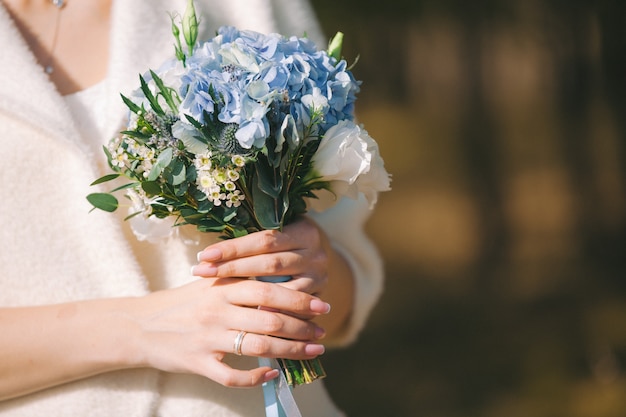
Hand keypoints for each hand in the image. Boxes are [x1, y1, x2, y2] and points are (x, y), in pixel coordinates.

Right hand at [129, 277, 329, 386]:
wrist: (140, 324)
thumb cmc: (182, 303)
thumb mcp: (210, 284)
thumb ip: (242, 282)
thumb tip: (284, 284)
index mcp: (223, 288)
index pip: (269, 291)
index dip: (300, 299)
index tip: (322, 305)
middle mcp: (217, 311)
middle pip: (270, 319)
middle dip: (302, 327)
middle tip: (322, 332)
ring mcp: (208, 338)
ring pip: (258, 347)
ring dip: (291, 351)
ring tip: (313, 351)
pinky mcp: (198, 363)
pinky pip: (231, 376)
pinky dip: (255, 378)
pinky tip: (272, 375)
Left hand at [193, 218, 331, 303]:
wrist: (312, 263)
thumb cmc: (281, 248)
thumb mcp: (273, 238)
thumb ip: (251, 243)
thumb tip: (210, 256)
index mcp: (303, 230)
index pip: (264, 240)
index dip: (233, 248)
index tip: (204, 256)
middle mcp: (316, 253)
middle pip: (270, 263)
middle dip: (233, 268)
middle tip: (202, 272)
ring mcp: (319, 277)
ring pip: (281, 288)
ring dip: (249, 295)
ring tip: (219, 297)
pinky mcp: (318, 298)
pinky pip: (292, 309)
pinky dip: (271, 312)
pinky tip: (248, 316)